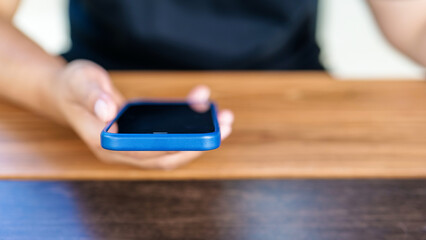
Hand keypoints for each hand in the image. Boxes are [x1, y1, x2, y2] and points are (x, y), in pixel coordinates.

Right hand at [51, 60, 233, 168]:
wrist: (69, 93)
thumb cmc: (73, 88)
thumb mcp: (79, 83)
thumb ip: (92, 96)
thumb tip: (108, 110)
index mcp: (106, 143)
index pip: (145, 153)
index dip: (174, 147)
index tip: (201, 138)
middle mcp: (123, 150)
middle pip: (165, 156)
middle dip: (197, 144)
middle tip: (225, 126)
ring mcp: (134, 144)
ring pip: (172, 148)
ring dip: (199, 136)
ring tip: (224, 117)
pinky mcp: (142, 135)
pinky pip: (169, 134)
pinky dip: (187, 123)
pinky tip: (201, 103)